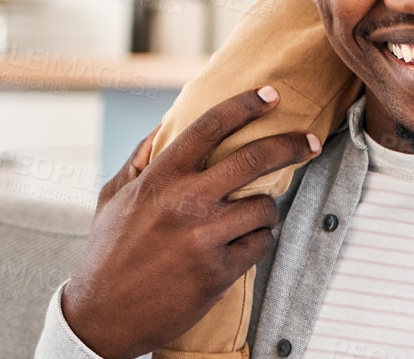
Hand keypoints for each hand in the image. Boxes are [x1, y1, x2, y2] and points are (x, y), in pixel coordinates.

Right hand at [59, 88, 320, 358]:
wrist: (103, 318)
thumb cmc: (108, 252)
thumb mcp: (112, 197)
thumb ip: (141, 158)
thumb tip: (167, 123)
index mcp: (160, 179)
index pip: (210, 127)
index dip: (245, 105)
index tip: (271, 94)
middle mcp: (185, 203)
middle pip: (254, 159)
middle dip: (290, 145)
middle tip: (310, 141)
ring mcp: (204, 238)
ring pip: (264, 207)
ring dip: (267, 209)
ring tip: (254, 215)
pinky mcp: (218, 272)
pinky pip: (259, 244)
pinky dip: (257, 241)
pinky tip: (242, 244)